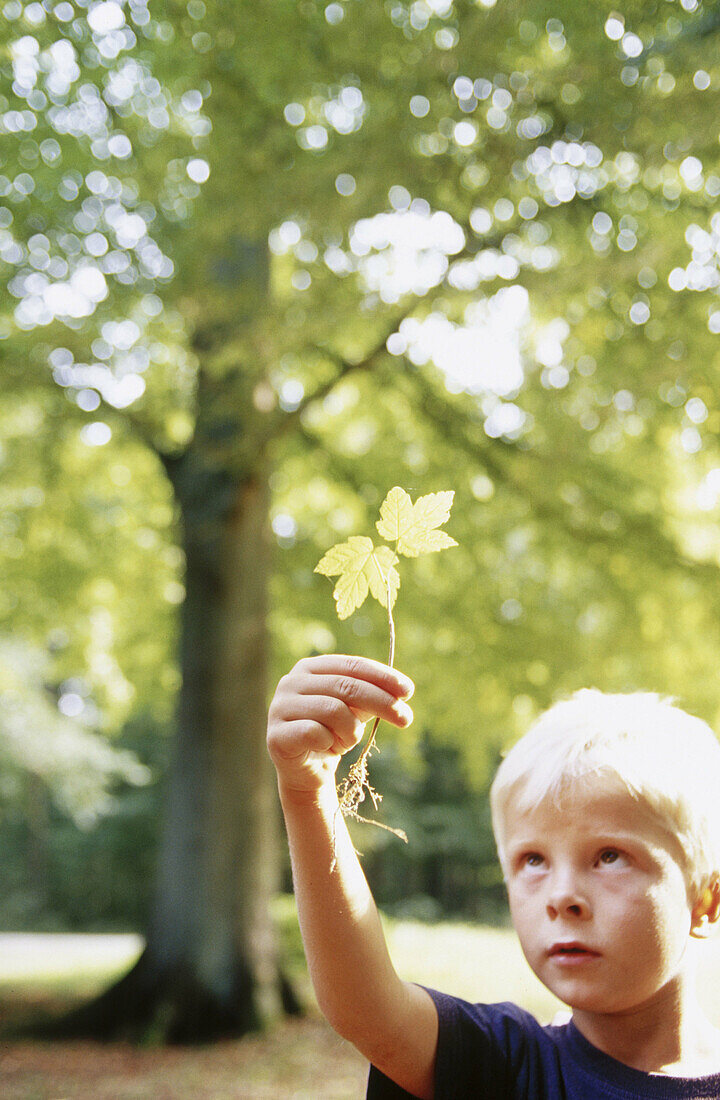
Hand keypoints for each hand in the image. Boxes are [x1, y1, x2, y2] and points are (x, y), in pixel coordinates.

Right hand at [267, 654, 413, 795]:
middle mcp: (290, 682)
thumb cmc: (333, 732)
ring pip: (334, 710)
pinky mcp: (276, 736)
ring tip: (349, 740)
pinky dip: (330, 742)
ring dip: (352, 730)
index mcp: (310, 667)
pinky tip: (326, 747)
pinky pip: (316, 734)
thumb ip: (372, 695)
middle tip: (406, 719)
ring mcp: (279, 708)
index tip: (408, 691)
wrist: (308, 770)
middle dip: (382, 702)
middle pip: (346, 686)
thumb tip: (403, 691)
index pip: (352, 665)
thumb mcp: (355, 709)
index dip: (382, 677)